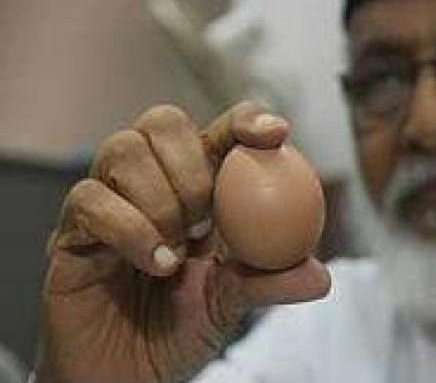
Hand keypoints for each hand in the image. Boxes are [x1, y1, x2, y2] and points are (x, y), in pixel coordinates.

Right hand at [36, 102, 330, 382]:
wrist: (128, 376)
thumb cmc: (181, 330)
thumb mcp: (233, 302)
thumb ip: (270, 282)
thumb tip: (321, 276)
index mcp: (198, 186)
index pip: (220, 132)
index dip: (245, 121)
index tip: (275, 134)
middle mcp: (151, 182)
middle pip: (162, 121)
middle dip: (191, 162)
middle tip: (205, 216)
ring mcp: (108, 201)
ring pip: (122, 149)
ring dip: (159, 198)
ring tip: (177, 248)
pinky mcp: (71, 231)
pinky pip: (90, 200)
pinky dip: (129, 229)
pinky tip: (157, 263)